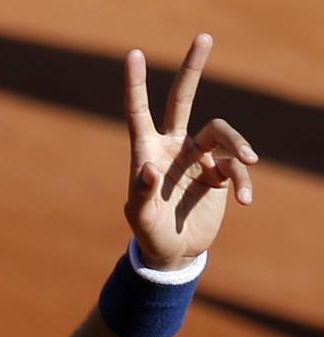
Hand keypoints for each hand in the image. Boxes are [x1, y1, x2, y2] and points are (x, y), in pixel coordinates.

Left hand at [123, 34, 257, 270]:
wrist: (174, 253)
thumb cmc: (149, 234)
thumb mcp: (141, 218)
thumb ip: (141, 194)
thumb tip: (149, 168)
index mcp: (147, 152)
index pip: (139, 113)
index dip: (136, 85)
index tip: (133, 53)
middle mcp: (173, 147)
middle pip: (183, 99)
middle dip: (193, 69)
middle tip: (204, 36)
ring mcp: (198, 158)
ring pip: (222, 133)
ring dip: (239, 145)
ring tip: (250, 163)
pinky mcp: (219, 173)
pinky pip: (237, 167)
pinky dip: (244, 181)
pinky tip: (244, 201)